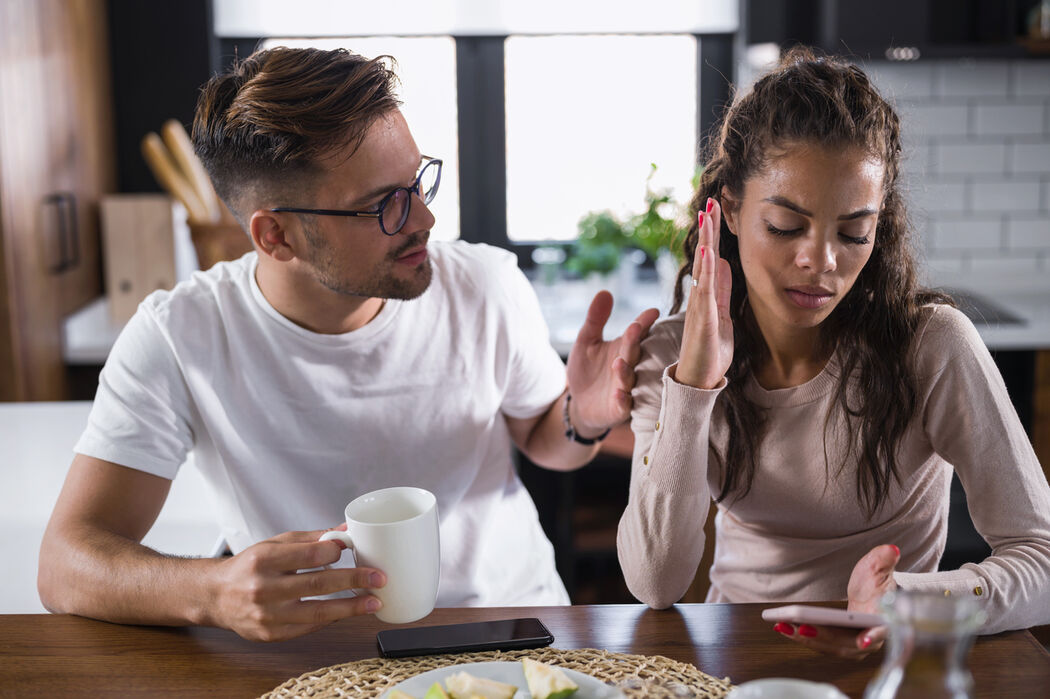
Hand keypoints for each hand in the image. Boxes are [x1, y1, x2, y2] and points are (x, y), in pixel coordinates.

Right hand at [208, 528, 385, 641]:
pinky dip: (331, 619)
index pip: (308, 555)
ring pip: (317, 613)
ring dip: (351, 607)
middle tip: (378, 578)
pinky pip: (309, 628)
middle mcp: (263, 588)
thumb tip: (346, 531)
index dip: (334, 551)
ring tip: (373, 601)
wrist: (216, 596)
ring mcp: (267, 615)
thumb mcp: (275, 544)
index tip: (350, 549)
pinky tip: (347, 612)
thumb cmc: (249, 566)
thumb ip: (311, 539)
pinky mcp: (271, 635)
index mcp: (264, 559)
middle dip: (354, 580)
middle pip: (318, 584)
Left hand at [566, 291, 658, 437]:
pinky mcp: (618, 408)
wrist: (580, 404)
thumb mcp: (586, 342)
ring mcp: (625, 388)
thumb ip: (595, 319)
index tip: (653, 312)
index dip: (644, 322)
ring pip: (629, 379)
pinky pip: (623, 405)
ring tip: (618, 362)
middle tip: (635, 328)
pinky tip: (619, 394)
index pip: (636, 333)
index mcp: (623, 348)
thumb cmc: (587, 371)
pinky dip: (622, 400)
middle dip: (634, 341)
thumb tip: (605, 292)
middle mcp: (629, 367)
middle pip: (633, 352)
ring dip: (625, 371)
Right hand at [675, 198, 732, 388]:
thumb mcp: (723, 317)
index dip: (712, 235)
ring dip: (705, 240)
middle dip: (707, 229)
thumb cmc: (709, 353)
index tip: (714, 212)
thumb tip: (725, 265)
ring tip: (707, 216)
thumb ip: (723, 292)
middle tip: (710, 202)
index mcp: (707, 296)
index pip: (710, 259)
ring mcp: (700, 307)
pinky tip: (708, 250)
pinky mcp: (703, 319)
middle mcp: (700, 297)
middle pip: (704, 256)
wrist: (699, 381)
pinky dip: (706, 269)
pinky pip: (705, 289)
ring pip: (702, 267)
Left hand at [773, 544, 899, 657]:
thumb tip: (891, 549)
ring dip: (807, 639)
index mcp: (885, 621)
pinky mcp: (839, 645)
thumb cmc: (875, 583)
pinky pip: (821, 644)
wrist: (870, 596)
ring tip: (784, 626)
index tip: (862, 641)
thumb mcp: (879, 567)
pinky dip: (803, 637)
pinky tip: (784, 627)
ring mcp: (855, 645)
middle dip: (824, 637)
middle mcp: (872, 639)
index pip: (882, 631)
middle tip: (802, 628)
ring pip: (831, 647)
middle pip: (848, 644)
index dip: (873, 637)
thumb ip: (884, 559)